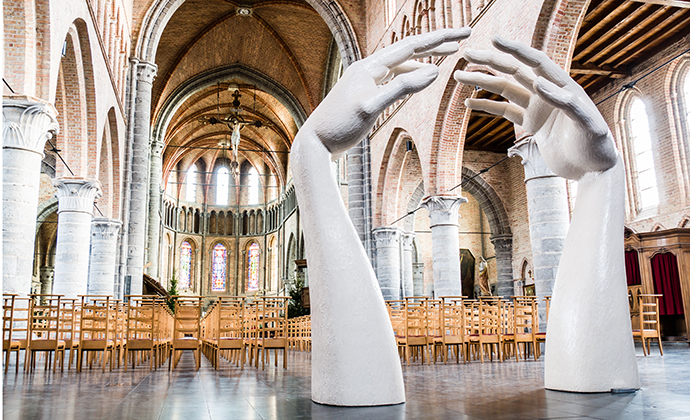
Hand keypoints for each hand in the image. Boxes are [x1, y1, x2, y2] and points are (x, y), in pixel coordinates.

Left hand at [304, 28, 470, 158]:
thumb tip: (433, 72)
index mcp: (370, 66)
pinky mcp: (364, 93)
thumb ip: (402, 88)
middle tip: (463, 37)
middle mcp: (367, 68)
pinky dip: (410, 74)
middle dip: (437, 43)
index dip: (440, 39)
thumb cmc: (340, 127)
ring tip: (448, 55)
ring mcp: (366, 80)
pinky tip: (420, 78)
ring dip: (425, 58)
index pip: (412, 46)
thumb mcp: (373, 107)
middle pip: (408, 49)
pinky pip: (394, 77)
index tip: (465, 34)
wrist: (315, 143)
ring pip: (402, 63)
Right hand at [454, 36, 617, 179]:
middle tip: (467, 54)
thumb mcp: (587, 125)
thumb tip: (539, 83)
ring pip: (505, 89)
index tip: (494, 40)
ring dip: (483, 82)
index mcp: (563, 86)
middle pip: (514, 71)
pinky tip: (470, 102)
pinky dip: (487, 106)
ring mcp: (538, 108)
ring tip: (460, 76)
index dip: (515, 50)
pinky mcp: (532, 124)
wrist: (594, 169)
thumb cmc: (597, 146)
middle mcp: (548, 93)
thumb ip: (566, 103)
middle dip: (490, 62)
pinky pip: (505, 111)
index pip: (535, 62)